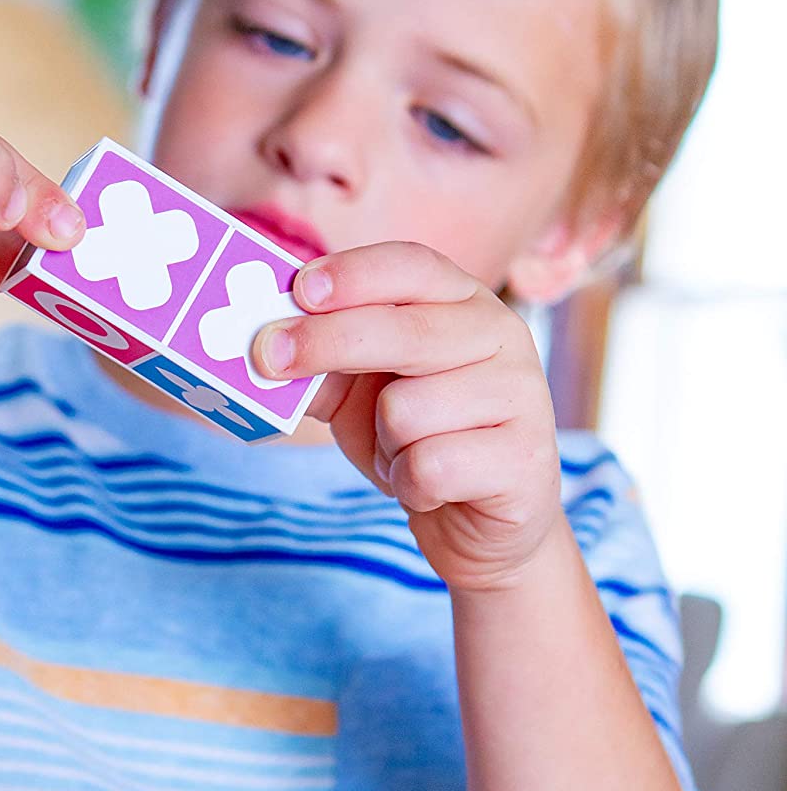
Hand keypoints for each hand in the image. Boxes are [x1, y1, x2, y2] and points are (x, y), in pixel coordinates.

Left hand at [254, 241, 561, 590]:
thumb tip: (265, 345)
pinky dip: (409, 485)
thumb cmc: (419, 440)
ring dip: (383, 444)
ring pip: (406, 411)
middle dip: (326, 343)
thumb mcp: (363, 393)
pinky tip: (430, 487)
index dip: (354, 274)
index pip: (412, 267)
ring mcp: (521, 395)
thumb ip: (325, 363)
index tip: (299, 290)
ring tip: (405, 453)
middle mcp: (501, 335)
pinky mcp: (524, 460)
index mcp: (463, 301)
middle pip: (403, 331)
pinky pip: (428, 467)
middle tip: (267, 359)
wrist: (482, 523)